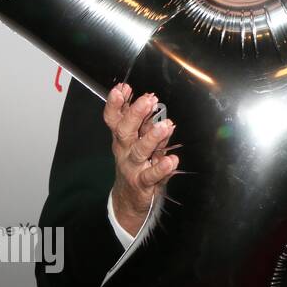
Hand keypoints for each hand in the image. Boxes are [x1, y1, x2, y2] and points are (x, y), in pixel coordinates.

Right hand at [103, 83, 177, 237]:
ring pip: (139, 151)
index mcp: (121, 138)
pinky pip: (151, 176)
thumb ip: (142, 121)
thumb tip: (147, 98)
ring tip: (165, 126)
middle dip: (135, 114)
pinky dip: (162, 168)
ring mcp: (132, 167)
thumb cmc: (136, 163)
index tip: (123, 87)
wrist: (128, 199)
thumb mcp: (136, 140)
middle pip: (124, 131)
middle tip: (148, 100)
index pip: (114, 118)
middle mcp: (124, 151)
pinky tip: (172, 160)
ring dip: (152, 138)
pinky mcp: (143, 183)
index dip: (116, 103)